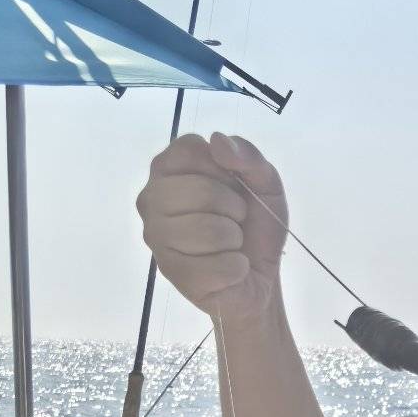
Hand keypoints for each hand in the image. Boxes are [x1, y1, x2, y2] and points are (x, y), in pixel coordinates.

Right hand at [136, 132, 286, 323]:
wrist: (260, 275)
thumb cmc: (255, 225)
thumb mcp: (265, 182)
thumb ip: (248, 155)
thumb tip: (217, 141)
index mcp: (168, 168)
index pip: (191, 150)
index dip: (225, 170)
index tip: (232, 186)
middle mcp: (152, 198)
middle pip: (200, 191)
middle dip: (234, 208)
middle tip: (236, 220)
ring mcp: (156, 236)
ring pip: (208, 230)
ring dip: (235, 239)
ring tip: (231, 244)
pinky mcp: (171, 272)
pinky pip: (216, 266)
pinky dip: (236, 268)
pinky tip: (230, 269)